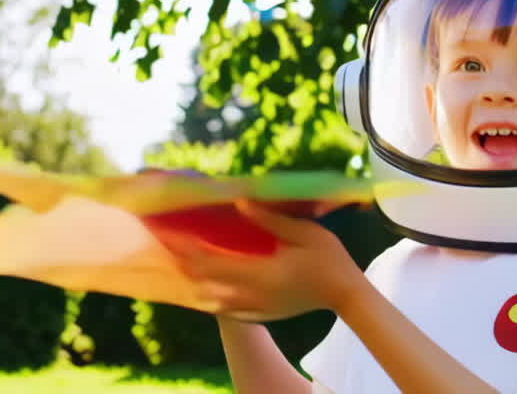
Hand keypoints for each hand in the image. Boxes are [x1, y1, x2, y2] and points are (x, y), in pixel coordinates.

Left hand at [162, 199, 364, 321]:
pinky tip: (207, 285)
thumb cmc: (329, 258)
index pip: (213, 263)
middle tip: (171, 244)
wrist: (345, 294)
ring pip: (212, 300)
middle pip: (206, 283)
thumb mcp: (304, 232)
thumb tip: (240, 201)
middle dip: (186, 263)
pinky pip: (226, 309)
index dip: (189, 249)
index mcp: (262, 273)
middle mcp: (253, 295)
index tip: (173, 234)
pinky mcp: (262, 314)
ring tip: (184, 262)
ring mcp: (256, 308)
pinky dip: (211, 296)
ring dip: (196, 281)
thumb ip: (270, 220)